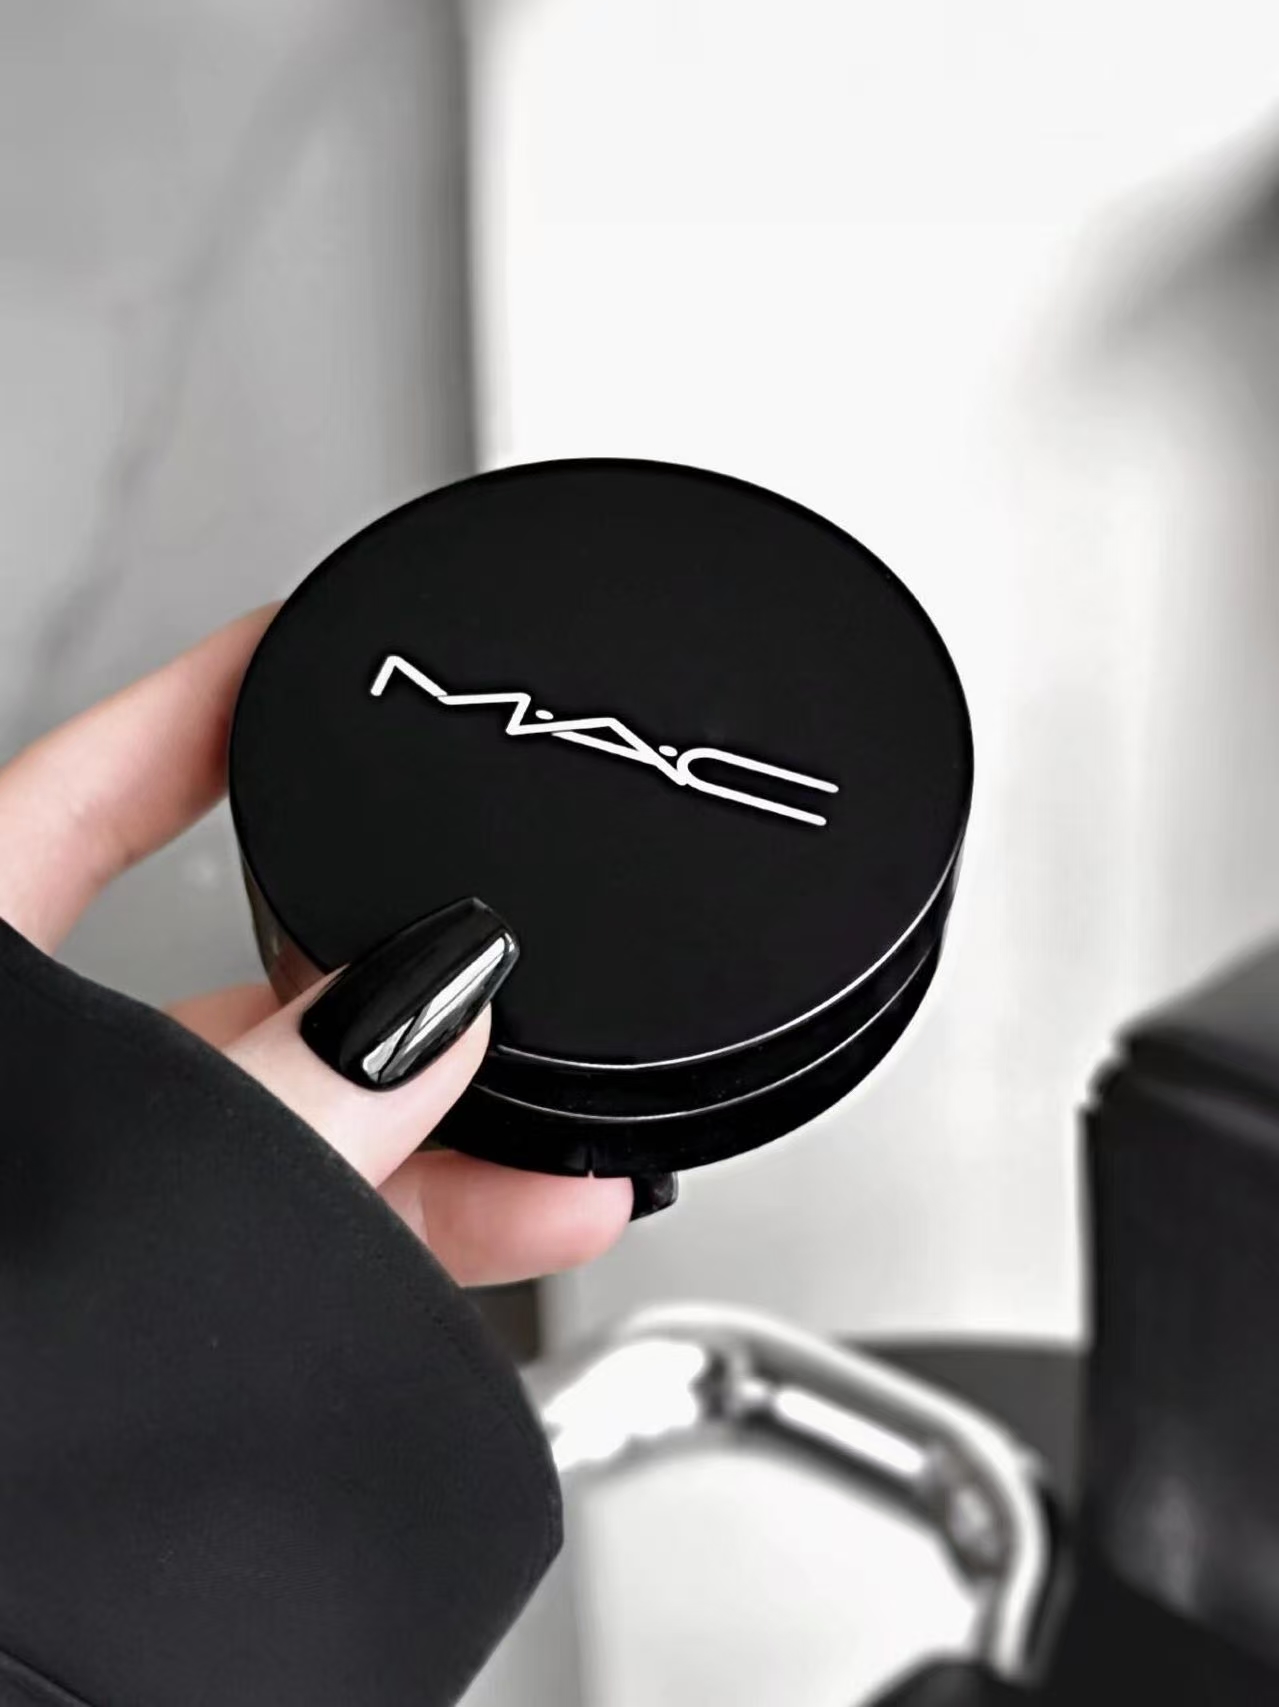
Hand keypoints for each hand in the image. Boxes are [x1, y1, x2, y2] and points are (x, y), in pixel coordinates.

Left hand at [0, 608, 632, 1284]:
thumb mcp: (111, 1160)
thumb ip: (268, 1104)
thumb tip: (418, 1013)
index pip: (76, 794)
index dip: (196, 706)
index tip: (296, 638)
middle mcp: (47, 1088)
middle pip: (231, 976)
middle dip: (386, 966)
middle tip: (496, 940)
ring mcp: (106, 1195)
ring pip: (296, 1125)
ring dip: (440, 1122)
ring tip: (567, 1132)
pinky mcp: (161, 1301)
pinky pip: (312, 1232)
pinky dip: (416, 1224)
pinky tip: (525, 1215)